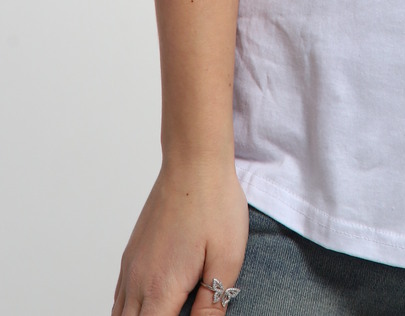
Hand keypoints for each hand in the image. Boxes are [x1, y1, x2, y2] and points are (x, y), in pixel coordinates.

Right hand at [111, 159, 247, 314]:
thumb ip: (212, 303)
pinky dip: (129, 311)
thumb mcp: (227, 258)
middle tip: (179, 311)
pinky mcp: (131, 254)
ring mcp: (130, 267)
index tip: (187, 315)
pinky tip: (151, 306)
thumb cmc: (214, 205)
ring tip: (167, 309)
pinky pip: (119, 297)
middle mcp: (137, 282)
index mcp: (160, 288)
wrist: (195, 162)